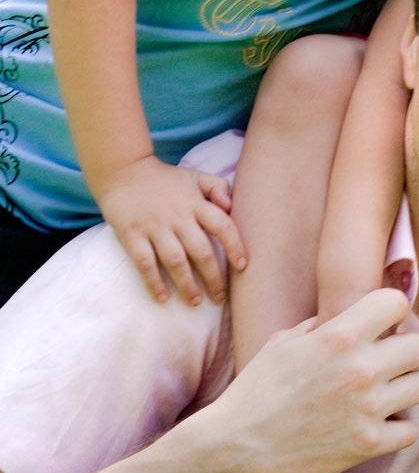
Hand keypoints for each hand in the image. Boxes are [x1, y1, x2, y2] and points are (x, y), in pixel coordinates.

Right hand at [97, 155, 246, 304]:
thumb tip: (232, 207)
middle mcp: (177, 216)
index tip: (243, 267)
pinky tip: (162, 298)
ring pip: (175, 260)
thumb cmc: (166, 179)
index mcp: (196, 204)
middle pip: (201, 250)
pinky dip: (153, 281)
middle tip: (220, 298)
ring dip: (187, 284)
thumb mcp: (196, 177)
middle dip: (213, 277)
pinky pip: (144, 262)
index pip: (223, 225)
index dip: (235, 246)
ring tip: (196, 302)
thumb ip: (218, 189)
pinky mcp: (131, 234)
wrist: (122, 170)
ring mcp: (154, 226)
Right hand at [204, 288, 418, 472]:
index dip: (390, 313)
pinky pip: (411, 429)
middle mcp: (360, 368)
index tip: (381, 327)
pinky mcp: (370, 444)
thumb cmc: (257, 390)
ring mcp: (368, 407)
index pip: (396, 303)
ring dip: (405, 390)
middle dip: (404, 354)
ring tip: (382, 396)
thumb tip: (355, 313)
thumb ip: (325, 325)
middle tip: (385, 366)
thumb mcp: (284, 342)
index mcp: (338, 336)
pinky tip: (374, 425)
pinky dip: (396, 430)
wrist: (236, 445)